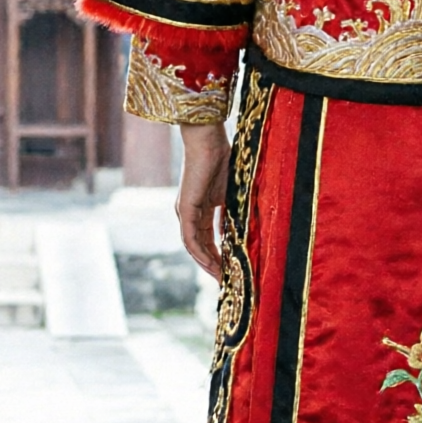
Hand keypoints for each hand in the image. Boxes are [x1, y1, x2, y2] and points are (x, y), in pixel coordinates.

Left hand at [176, 122, 231, 281]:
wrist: (209, 141)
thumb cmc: (222, 161)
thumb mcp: (230, 194)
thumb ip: (230, 213)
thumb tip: (236, 233)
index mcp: (200, 209)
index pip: (208, 239)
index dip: (218, 256)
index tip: (229, 270)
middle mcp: (189, 214)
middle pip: (200, 246)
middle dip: (213, 265)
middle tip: (226, 281)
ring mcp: (186, 212)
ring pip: (194, 246)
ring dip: (206, 263)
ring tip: (220, 278)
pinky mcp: (185, 208)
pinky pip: (190, 237)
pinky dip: (200, 252)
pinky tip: (211, 263)